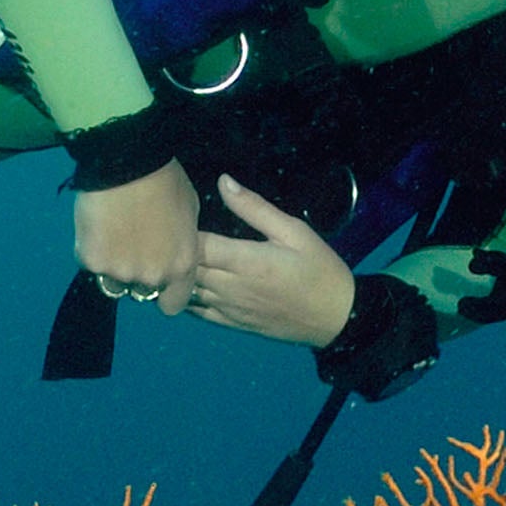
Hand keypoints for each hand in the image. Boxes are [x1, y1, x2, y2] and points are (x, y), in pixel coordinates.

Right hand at [72, 165, 198, 304]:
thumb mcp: (189, 214)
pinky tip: (97, 224)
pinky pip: (91, 262)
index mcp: (180, 267)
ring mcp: (119, 271)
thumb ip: (181, 243)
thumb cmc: (165, 179)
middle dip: (137, 276)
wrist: (128, 159)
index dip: (164, 293)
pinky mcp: (92, 260)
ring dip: (113, 265)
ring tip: (113, 235)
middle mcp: (151, 276)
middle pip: (140, 293)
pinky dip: (92, 248)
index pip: (172, 305)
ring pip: (112, 281)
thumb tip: (172, 251)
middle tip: (131, 247)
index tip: (158, 278)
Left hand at [184, 175, 355, 347]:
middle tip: (169, 234)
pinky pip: (199, 313)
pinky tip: (181, 286)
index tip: (178, 217)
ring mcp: (230, 308)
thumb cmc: (319, 269)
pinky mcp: (233, 324)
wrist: (336, 318)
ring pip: (187, 293)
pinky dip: (185, 299)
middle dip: (176, 252)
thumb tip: (223, 181)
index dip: (182, 231)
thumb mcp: (293, 230)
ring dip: (177, 276)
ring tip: (172, 258)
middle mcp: (231, 287)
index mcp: (246, 260)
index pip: (197, 244)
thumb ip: (254, 208)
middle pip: (187, 269)